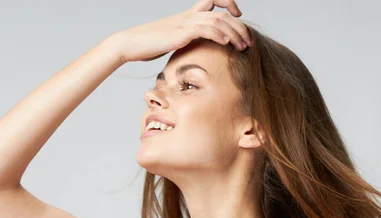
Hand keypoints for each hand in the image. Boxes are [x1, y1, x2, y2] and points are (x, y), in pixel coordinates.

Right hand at [111, 0, 252, 63]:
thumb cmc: (149, 44)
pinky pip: (206, 29)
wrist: (131, 44)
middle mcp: (189, 16)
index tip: (238, 16)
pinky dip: (219, 35)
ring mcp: (185, 22)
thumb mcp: (172, 40)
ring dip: (234, 33)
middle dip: (239, 26)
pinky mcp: (181, 32)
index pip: (212, 1)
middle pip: (221, 12)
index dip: (228, 4)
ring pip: (218, 21)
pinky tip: (227, 44)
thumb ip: (186, 40)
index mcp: (188, 15)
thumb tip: (195, 50)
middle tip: (249, 41)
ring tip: (244, 46)